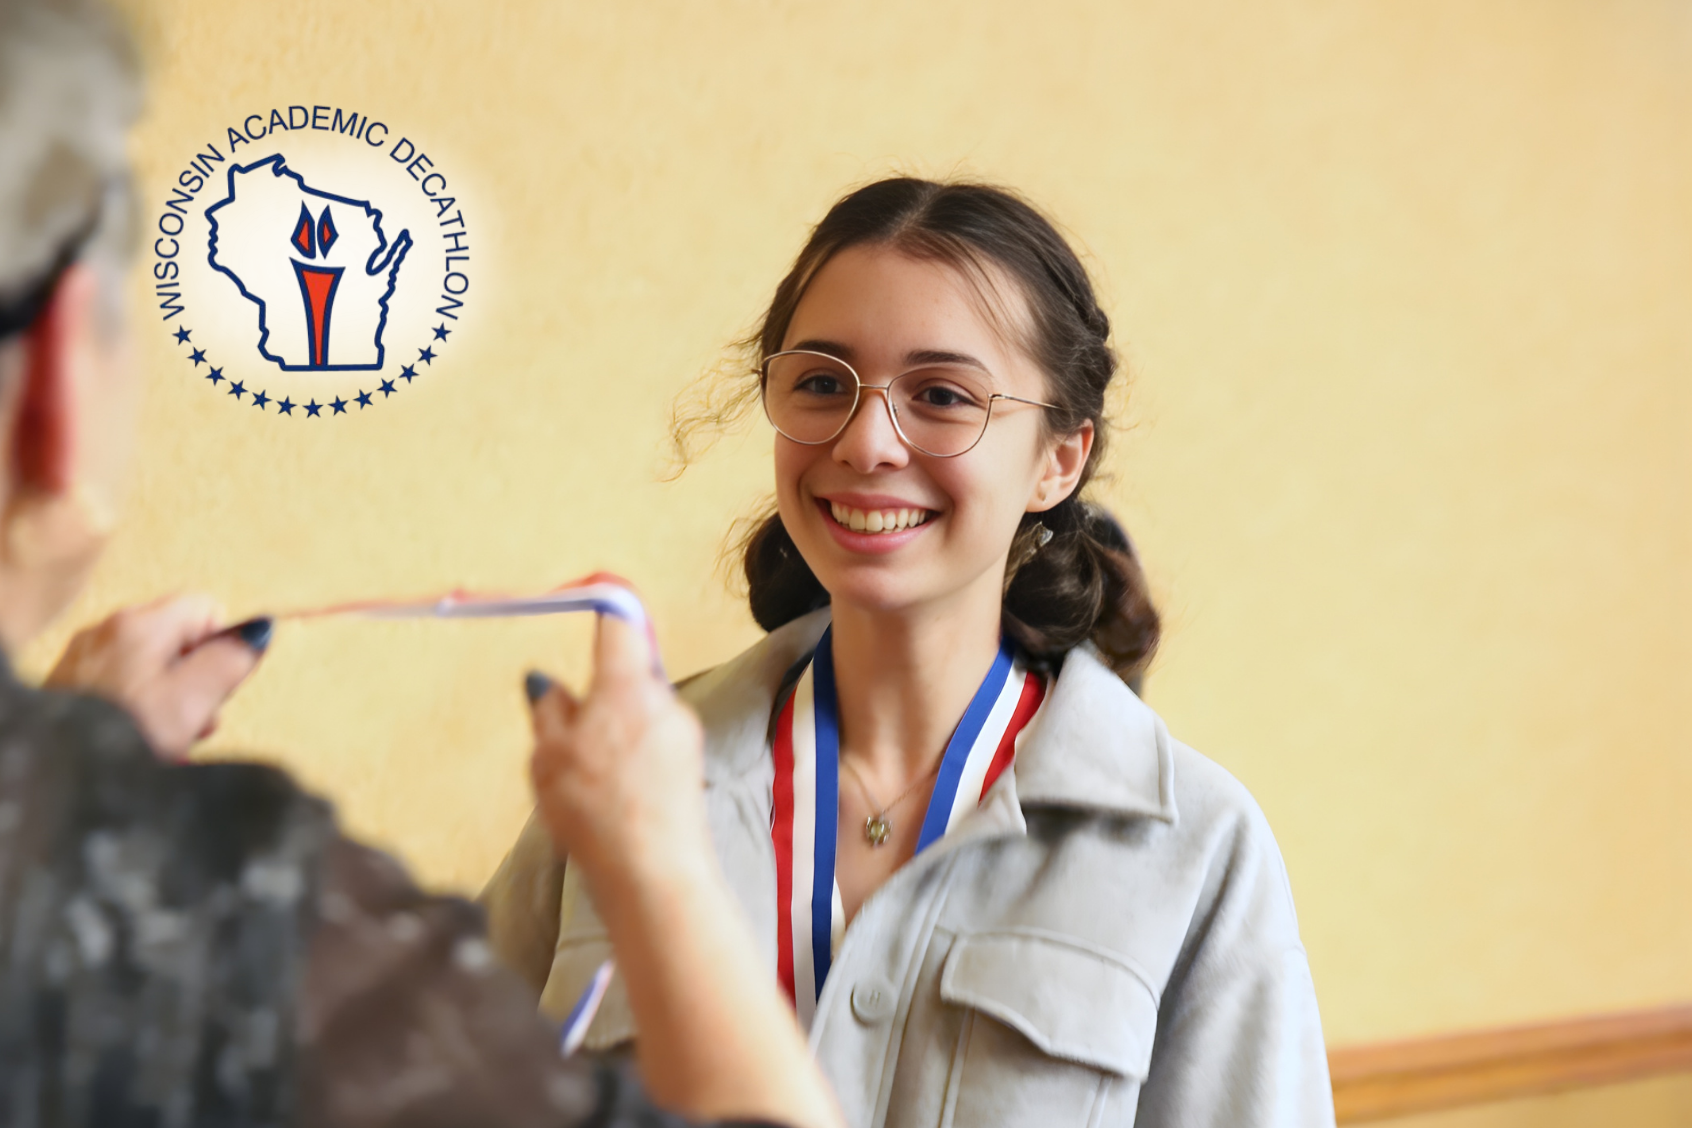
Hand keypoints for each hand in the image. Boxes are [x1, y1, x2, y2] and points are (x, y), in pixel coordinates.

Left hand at [46, 595, 270, 760]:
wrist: (59, 777)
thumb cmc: (123, 740)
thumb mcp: (193, 703)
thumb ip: (230, 661)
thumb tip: (259, 631)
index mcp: (140, 624)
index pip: (206, 608)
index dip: (221, 647)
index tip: (214, 686)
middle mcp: (108, 630)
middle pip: (178, 638)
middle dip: (196, 679)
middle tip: (192, 721)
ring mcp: (85, 657)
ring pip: (151, 664)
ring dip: (169, 698)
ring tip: (166, 738)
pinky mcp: (72, 685)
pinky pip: (122, 683)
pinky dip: (138, 707)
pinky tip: (136, 737)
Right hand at [527, 614, 706, 885]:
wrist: (654, 875)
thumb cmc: (598, 814)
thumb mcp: (548, 756)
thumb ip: (549, 709)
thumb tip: (548, 685)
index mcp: (628, 684)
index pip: (622, 615)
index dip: (602, 596)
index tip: (582, 592)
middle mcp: (664, 699)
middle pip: (626, 668)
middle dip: (594, 690)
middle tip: (564, 735)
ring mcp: (682, 733)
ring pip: (636, 711)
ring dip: (609, 730)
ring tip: (585, 783)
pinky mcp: (689, 765)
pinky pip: (650, 743)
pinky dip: (627, 758)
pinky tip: (609, 799)